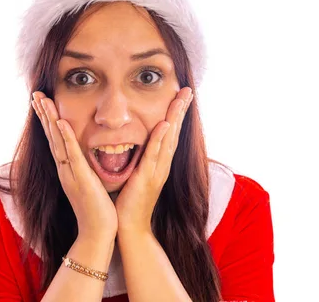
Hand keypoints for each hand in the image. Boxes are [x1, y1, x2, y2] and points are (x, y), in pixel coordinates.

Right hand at [31, 92, 117, 241]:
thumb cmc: (97, 209)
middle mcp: (64, 169)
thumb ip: (84, 169)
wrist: (98, 232)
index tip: (43, 103)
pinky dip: (65, 137)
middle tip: (36, 94)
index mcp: (67, 169)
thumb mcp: (89, 183)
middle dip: (43, 114)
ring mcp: (70, 173)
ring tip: (42, 100)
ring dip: (49, 119)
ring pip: (57, 141)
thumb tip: (85, 156)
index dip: (48, 121)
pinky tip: (60, 122)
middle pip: (51, 136)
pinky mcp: (80, 178)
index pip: (55, 140)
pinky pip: (71, 154)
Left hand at [114, 87, 193, 233]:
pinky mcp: (146, 178)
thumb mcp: (136, 175)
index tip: (180, 96)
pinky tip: (165, 125)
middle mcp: (161, 165)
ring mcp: (156, 171)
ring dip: (175, 118)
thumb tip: (136, 144)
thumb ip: (139, 160)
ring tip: (181, 99)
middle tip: (188, 90)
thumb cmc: (130, 202)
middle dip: (180, 110)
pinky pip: (154, 155)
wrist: (130, 227)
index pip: (170, 134)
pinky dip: (161, 139)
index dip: (175, 115)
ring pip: (169, 140)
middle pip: (174, 133)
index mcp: (158, 164)